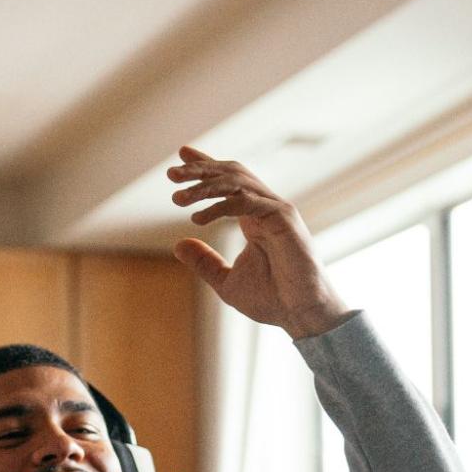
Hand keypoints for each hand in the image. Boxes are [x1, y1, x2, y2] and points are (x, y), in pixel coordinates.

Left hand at [168, 146, 350, 338]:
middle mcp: (265, 207)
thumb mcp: (225, 280)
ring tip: (177, 196)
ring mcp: (276, 209)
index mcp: (254, 217)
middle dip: (200, 170)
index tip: (181, 157)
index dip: (205, 166)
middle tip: (171, 173)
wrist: (300, 313)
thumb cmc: (271, 299)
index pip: (228, 182)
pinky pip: (246, 201)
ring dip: (204, 185)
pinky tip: (197, 218)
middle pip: (230, 174)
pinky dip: (219, 206)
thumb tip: (178, 245)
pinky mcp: (283, 218)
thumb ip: (204, 262)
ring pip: (236, 183)